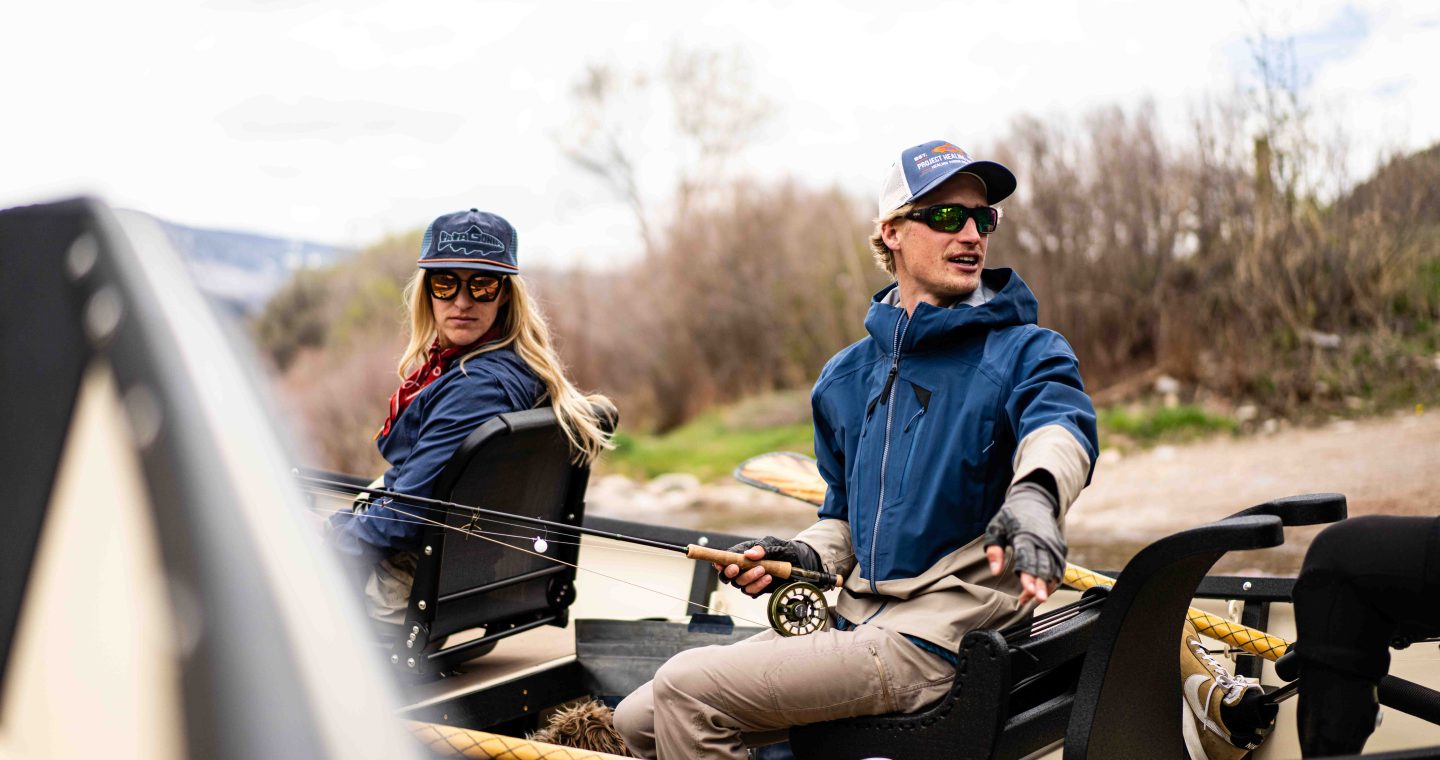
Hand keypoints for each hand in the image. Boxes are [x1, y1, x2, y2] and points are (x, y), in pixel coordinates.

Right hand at [714, 536, 820, 597]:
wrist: (798, 562)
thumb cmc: (783, 550)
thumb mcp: (774, 544)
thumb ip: (762, 548)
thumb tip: (749, 554)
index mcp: (742, 554)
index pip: (725, 560)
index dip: (720, 563)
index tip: (721, 564)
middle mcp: (742, 568)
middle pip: (728, 576)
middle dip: (731, 573)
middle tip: (738, 568)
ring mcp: (749, 580)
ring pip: (740, 585)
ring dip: (749, 578)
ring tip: (764, 570)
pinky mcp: (758, 589)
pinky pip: (752, 591)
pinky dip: (759, 586)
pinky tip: (768, 578)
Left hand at [984, 480, 1065, 604]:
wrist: (1034, 500)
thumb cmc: (1011, 516)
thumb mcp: (996, 528)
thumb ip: (994, 549)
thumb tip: (995, 571)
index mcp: (1024, 535)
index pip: (1027, 559)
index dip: (1028, 576)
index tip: (1027, 591)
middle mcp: (1042, 540)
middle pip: (1043, 566)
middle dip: (1040, 584)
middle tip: (1037, 600)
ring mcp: (1053, 544)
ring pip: (1054, 569)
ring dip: (1047, 585)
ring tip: (1037, 600)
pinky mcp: (1059, 547)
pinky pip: (1059, 567)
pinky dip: (1054, 579)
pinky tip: (1045, 590)